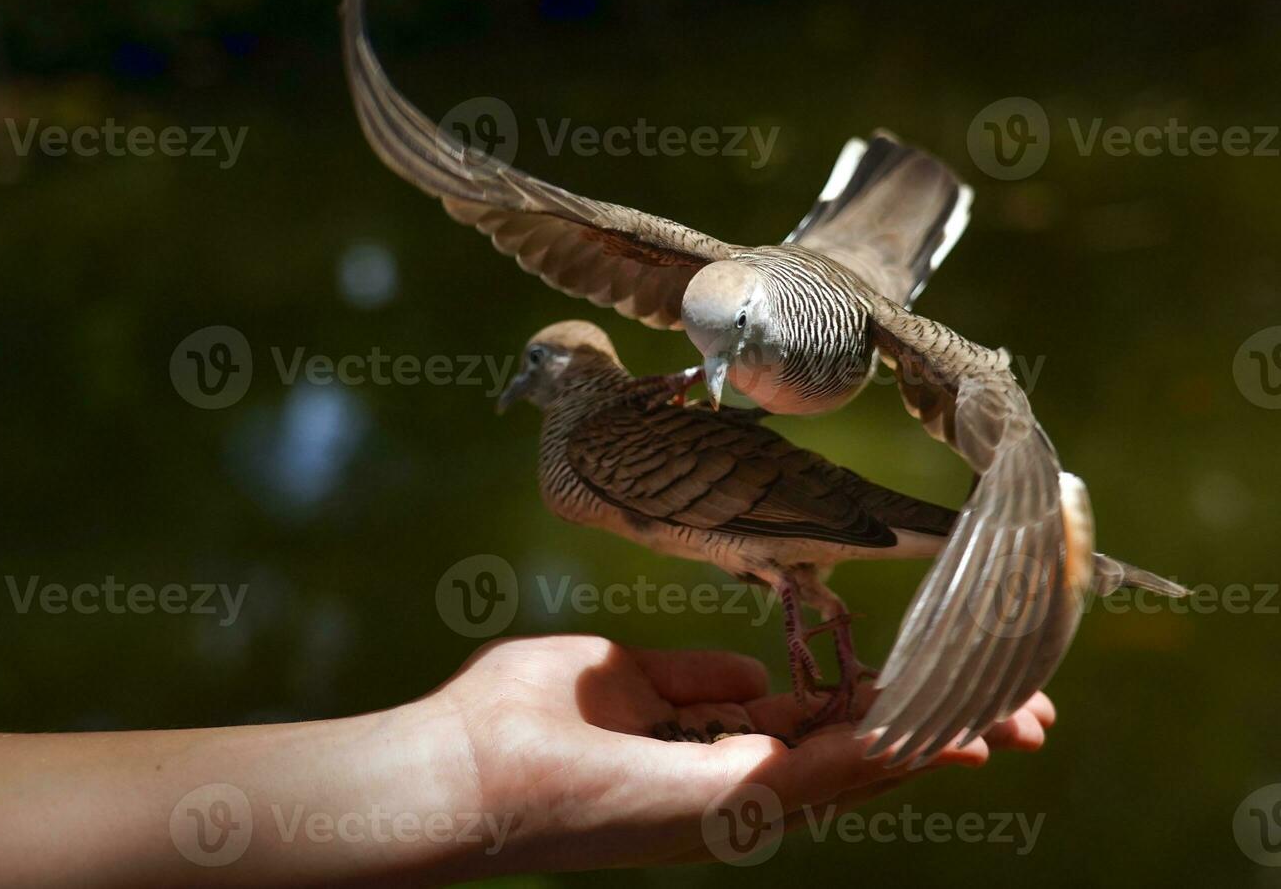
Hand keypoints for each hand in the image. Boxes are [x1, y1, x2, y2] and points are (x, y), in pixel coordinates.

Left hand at [429, 634, 1053, 874]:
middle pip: (860, 756)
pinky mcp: (718, 808)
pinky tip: (940, 727)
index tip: (952, 684)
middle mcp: (733, 787)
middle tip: (1029, 716)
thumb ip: (688, 682)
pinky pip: (820, 776)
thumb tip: (749, 675)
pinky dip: (884, 750)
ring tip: (1011, 716)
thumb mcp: (617, 679)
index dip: (889, 707)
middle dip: (943, 732)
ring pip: (858, 770)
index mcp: (710, 754)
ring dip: (936, 739)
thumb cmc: (515, 719)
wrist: (455, 768)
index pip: (821, 730)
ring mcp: (730, 804)